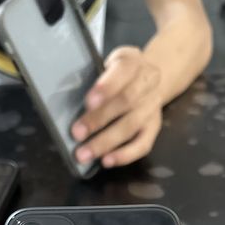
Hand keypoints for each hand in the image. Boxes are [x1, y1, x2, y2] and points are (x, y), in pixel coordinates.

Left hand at [72, 46, 162, 168]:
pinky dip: (125, 155)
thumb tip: (70, 102)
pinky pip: (143, 145)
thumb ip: (95, 77)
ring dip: (106, 142)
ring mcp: (152, 108)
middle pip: (125, 102)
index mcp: (133, 62)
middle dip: (99, 119)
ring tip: (85, 153)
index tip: (88, 102)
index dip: (106, 88)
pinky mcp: (154, 128)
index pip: (122, 73)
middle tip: (77, 133)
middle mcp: (148, 84)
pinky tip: (107, 161)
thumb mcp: (108, 64)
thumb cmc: (120, 74)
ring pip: (131, 126)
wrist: (152, 77)